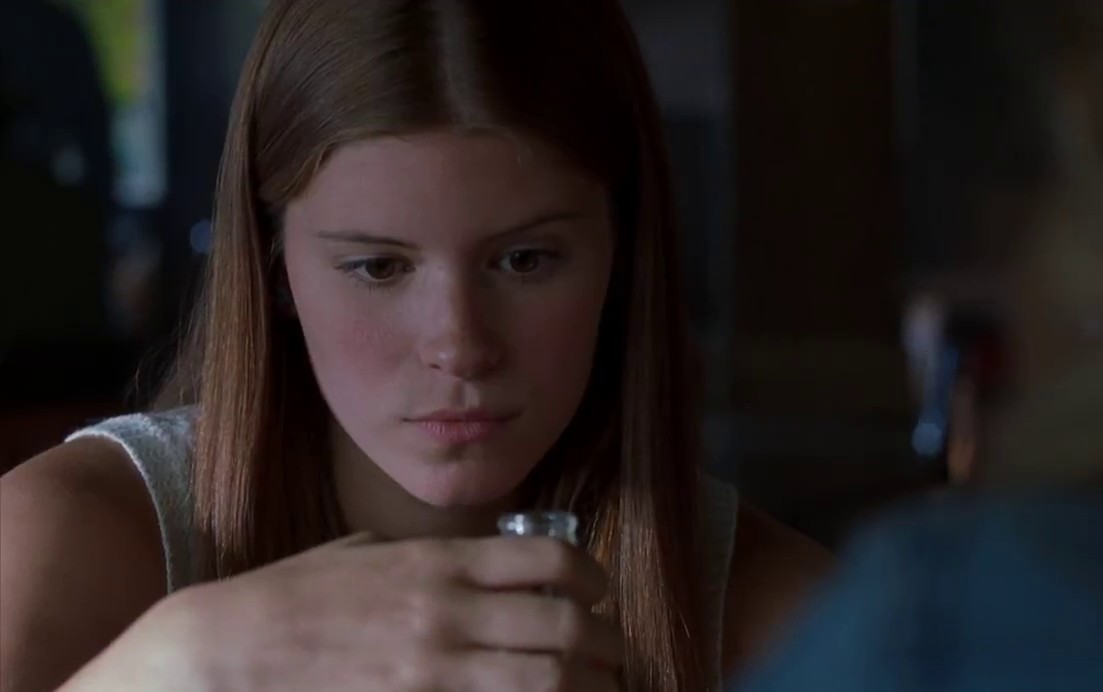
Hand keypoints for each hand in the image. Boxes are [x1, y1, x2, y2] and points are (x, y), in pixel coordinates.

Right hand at [137, 533, 621, 690]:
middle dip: (606, 642)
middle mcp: (450, 612)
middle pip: (563, 625)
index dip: (591, 577)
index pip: (548, 560)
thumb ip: (426, 556)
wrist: (228, 651)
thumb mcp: (365, 553)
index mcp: (439, 561)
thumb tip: (476, 561)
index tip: (599, 593)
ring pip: (548, 678)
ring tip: (601, 686)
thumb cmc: (293, 598)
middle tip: (616, 652)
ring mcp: (436, 668)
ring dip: (589, 684)